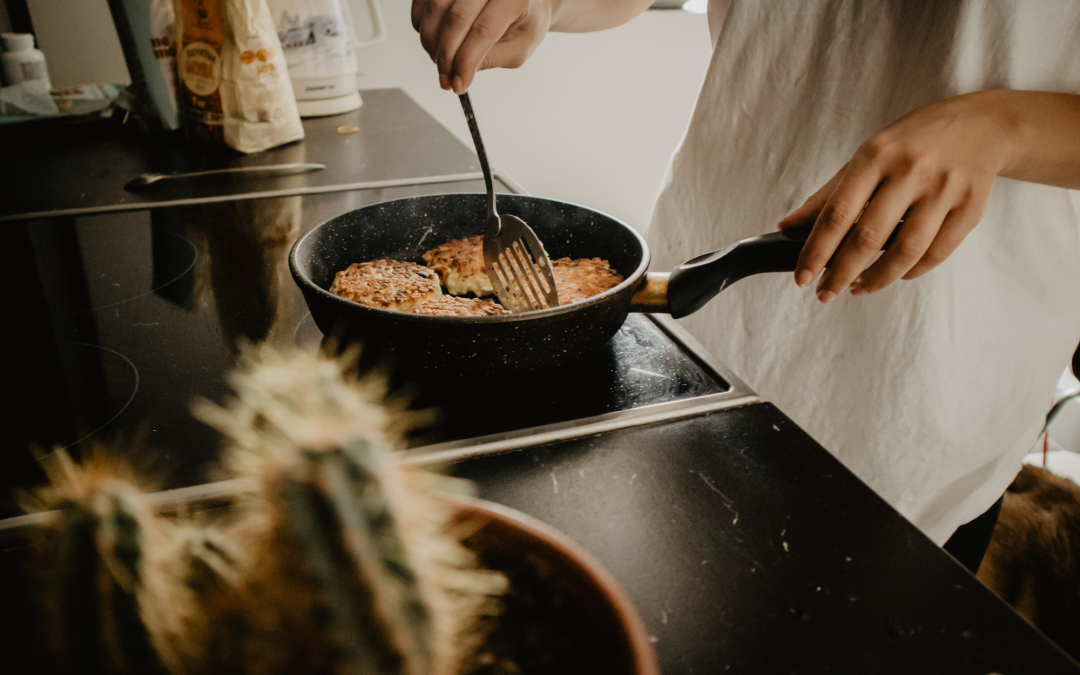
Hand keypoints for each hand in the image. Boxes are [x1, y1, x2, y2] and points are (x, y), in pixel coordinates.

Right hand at [411, 0, 556, 93]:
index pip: (483, 30)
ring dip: (431, 42)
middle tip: (446, 79)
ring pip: (435, 7)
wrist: (524, 2)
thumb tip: (460, 71)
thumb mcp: (518, 49)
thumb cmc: (524, 24)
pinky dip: (422, 26)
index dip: (466, 61)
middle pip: (456, 18)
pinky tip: (434, 41)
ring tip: (440, 61)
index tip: (458, 85)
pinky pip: (422, 3)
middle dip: (446, 56)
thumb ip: (492, 59)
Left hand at [779, 93, 1010, 302]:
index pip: (838, 213)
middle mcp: (911, 170)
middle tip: (826, 293)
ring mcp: (945, 188)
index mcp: (876, 155)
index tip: (802, 278)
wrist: (981, 124)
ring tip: (858, 288)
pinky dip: (913, 271)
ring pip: (906, 251)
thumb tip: (787, 227)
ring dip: (877, 279)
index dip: (816, 251)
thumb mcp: (868, 156)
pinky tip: (895, 276)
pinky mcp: (972, 206)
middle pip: (868, 237)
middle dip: (841, 273)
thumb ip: (829, 194)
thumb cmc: (913, 143)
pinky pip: (937, 252)